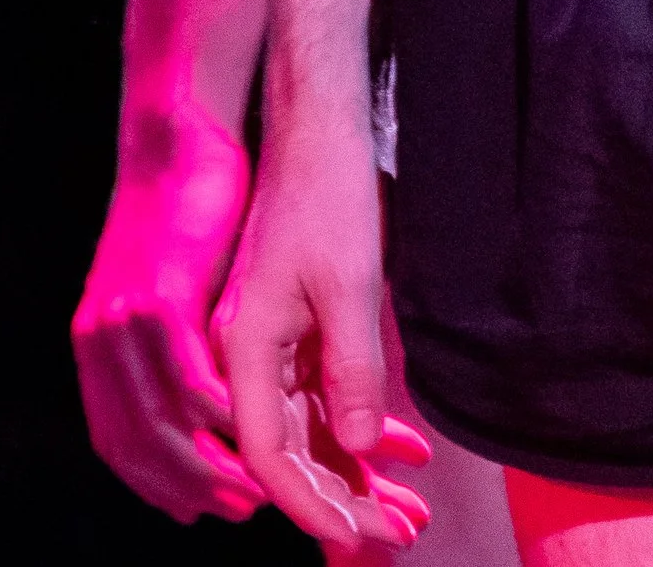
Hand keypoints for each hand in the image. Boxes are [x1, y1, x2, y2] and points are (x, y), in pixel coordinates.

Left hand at [74, 103, 264, 522]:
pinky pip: (187, 379)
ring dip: (209, 465)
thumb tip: (194, 389)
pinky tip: (250, 429)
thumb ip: (171, 336)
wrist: (173, 134)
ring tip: (254, 483)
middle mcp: (101, 341)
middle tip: (238, 508)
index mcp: (96, 343)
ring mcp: (127, 322)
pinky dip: (218, 416)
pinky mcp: (160, 299)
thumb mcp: (165, 281)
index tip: (198, 508)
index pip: (117, 442)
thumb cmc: (183, 205)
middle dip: (189, 489)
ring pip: (162, 424)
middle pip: (137, 447)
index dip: (157, 485)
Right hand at [221, 119, 429, 548]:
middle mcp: (246, 356)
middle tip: (404, 536)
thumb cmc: (329, 193)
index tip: (364, 536)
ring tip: (410, 512)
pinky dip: (356, 430)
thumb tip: (353, 449)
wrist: (319, 127)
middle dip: (344, 501)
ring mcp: (267, 345)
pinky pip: (317, 399)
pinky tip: (401, 452)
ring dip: (354, 474)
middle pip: (288, 454)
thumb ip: (351, 369)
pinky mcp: (292, 330)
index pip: (270, 454)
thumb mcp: (349, 282)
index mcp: (243, 347)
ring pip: (306, 432)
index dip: (315, 503)